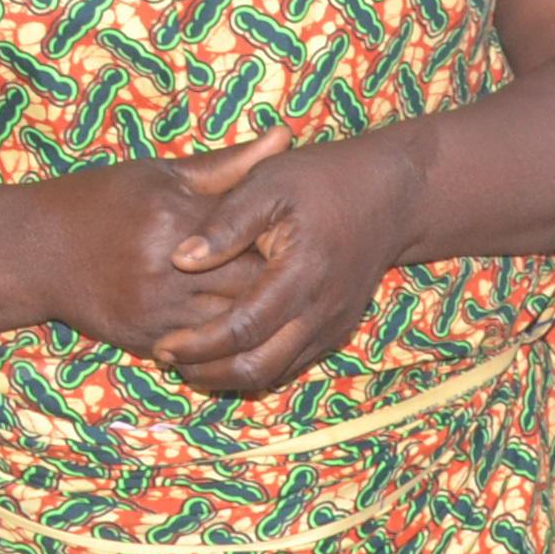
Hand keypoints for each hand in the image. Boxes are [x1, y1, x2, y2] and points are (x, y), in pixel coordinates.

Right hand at [27, 130, 294, 372]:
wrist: (31, 253)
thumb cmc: (99, 202)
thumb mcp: (160, 174)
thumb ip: (229, 164)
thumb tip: (286, 134)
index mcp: (174, 219)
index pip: (252, 236)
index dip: (285, 240)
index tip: (308, 235)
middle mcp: (166, 269)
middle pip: (248, 284)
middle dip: (278, 282)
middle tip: (307, 275)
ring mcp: (153, 310)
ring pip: (229, 323)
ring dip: (257, 316)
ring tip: (285, 304)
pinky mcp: (142, 339)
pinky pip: (201, 348)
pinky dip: (225, 340)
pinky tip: (248, 329)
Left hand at [153, 130, 431, 397]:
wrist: (391, 193)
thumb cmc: (323, 179)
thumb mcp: (269, 183)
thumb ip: (225, 223)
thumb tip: (179, 259)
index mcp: (304, 272)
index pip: (244, 327)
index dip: (200, 343)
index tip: (162, 342)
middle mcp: (323, 308)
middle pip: (260, 365)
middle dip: (208, 370)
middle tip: (168, 356)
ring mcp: (334, 323)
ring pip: (276, 371)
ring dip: (229, 373)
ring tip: (188, 359)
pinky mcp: (336, 328)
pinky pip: (291, 362)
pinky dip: (253, 364)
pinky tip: (223, 351)